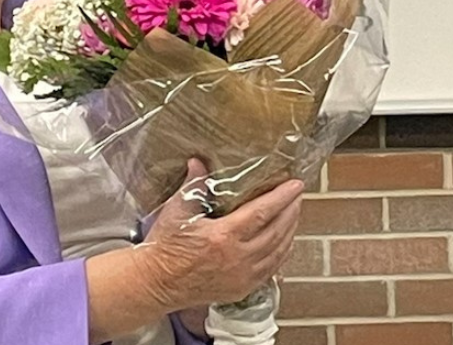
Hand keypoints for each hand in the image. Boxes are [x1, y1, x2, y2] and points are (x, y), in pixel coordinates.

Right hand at [133, 160, 308, 309]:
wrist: (154, 283)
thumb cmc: (164, 247)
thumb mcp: (176, 212)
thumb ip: (193, 186)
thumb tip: (199, 162)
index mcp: (223, 236)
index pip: (262, 212)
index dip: (282, 197)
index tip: (296, 185)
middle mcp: (238, 258)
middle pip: (277, 230)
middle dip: (291, 211)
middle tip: (297, 195)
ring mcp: (242, 276)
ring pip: (279, 250)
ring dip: (290, 231)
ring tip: (294, 213)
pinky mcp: (242, 289)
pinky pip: (272, 269)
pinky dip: (282, 253)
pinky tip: (285, 241)